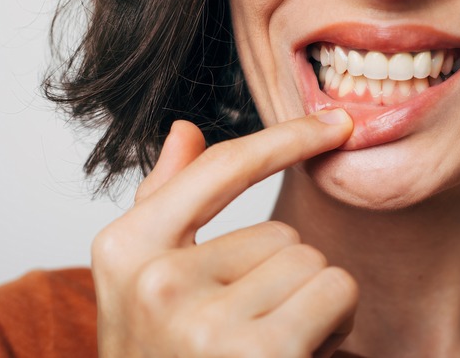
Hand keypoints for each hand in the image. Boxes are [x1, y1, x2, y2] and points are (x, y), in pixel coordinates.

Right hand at [91, 109, 356, 357]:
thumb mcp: (145, 282)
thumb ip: (163, 202)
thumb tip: (184, 130)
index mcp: (124, 249)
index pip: (219, 168)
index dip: (284, 138)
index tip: (333, 124)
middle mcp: (155, 281)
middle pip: (282, 231)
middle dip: (286, 279)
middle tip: (253, 329)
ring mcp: (203, 320)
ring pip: (313, 261)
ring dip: (311, 303)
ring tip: (271, 345)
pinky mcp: (259, 351)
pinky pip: (335, 291)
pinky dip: (334, 323)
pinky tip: (297, 356)